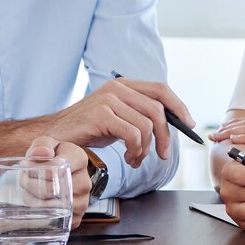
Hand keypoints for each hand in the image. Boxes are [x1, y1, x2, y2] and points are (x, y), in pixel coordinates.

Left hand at [25, 136, 91, 228]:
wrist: (65, 172)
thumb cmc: (55, 157)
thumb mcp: (48, 144)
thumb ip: (42, 144)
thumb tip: (41, 153)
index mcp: (79, 159)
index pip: (54, 168)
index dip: (35, 170)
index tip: (25, 166)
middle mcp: (84, 182)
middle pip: (49, 190)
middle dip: (29, 186)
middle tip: (23, 180)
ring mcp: (82, 201)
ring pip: (51, 207)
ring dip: (33, 201)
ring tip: (29, 192)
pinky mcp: (77, 217)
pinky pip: (56, 221)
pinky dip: (42, 216)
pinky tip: (37, 205)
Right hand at [44, 78, 194, 165]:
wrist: (55, 137)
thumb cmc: (88, 130)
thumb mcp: (118, 119)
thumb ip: (140, 115)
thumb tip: (171, 124)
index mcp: (124, 85)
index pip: (160, 89)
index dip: (178, 106)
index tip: (189, 124)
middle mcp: (117, 88)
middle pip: (157, 110)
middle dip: (166, 136)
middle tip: (162, 155)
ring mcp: (108, 99)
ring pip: (146, 125)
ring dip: (146, 149)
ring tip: (136, 159)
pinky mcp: (101, 114)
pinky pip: (133, 134)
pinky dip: (136, 151)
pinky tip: (128, 159)